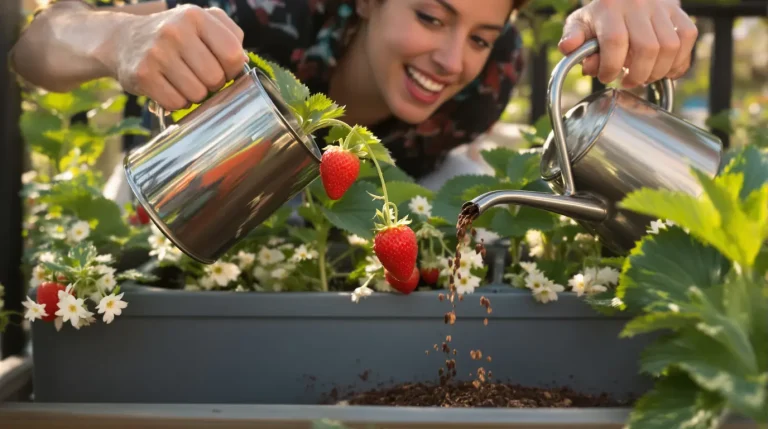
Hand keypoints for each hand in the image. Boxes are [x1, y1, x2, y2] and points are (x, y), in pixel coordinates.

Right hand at [109, 4, 246, 110]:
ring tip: (184, 81)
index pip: (233, 54)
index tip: (223, 69)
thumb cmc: (175, 35)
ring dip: (195, 95)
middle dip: (213, 84)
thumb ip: (230, 36)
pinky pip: (176, 103)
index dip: (233, 69)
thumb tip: (243, 62)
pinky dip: (177, 102)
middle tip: (201, 76)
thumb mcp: (202, 22)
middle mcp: (175, 31)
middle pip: (216, 78)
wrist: (123, 39)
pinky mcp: (142, 74)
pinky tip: (170, 87)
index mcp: (195, 16)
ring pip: (197, 94)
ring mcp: (156, 53)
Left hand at [557, 0, 697, 87]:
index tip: (606, 77)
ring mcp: (661, 7)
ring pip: (670, 46)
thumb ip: (573, 37)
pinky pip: (688, 37)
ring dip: (658, 70)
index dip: (611, 66)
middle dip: (638, 74)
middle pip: (647, 47)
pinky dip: (679, 60)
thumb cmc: (600, 15)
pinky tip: (665, 70)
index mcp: (610, 8)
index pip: (615, 41)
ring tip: (644, 77)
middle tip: (627, 81)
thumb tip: (568, 48)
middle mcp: (638, 5)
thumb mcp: (580, 23)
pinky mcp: (679, 11)